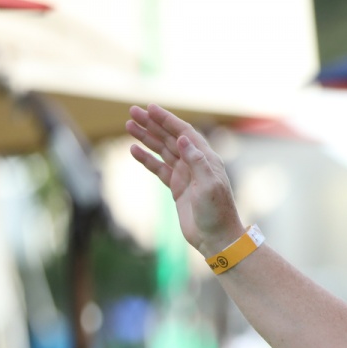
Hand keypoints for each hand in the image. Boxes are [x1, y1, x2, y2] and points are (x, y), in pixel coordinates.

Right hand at [126, 104, 243, 257]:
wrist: (217, 239)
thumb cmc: (217, 213)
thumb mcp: (209, 186)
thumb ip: (197, 162)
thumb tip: (183, 139)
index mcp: (207, 160)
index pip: (185, 133)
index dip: (168, 120)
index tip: (150, 108)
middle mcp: (196, 164)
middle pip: (171, 138)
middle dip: (153, 124)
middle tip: (132, 112)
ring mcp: (186, 176)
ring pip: (163, 151)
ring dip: (147, 138)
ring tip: (128, 125)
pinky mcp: (177, 188)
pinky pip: (159, 168)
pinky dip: (147, 159)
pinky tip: (134, 150)